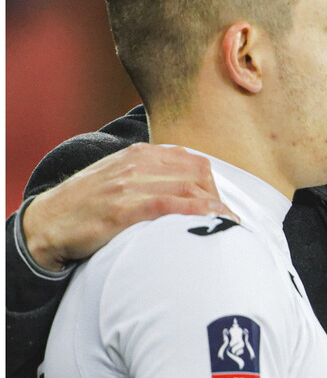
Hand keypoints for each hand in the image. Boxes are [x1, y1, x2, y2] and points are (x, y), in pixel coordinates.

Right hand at [22, 143, 238, 271]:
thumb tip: (186, 183)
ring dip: (215, 207)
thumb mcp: (118, 176)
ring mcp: (128, 186)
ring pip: (187, 188)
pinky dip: (194, 211)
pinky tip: (210, 221)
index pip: (192, 161)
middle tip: (227, 218)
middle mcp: (136, 165)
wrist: (46, 223)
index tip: (221, 203)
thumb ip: (149, 174)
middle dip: (218, 196)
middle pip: (196, 174)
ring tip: (229, 223)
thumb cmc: (87, 204)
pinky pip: (167, 205)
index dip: (213, 183)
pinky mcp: (120, 209)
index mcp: (139, 154)